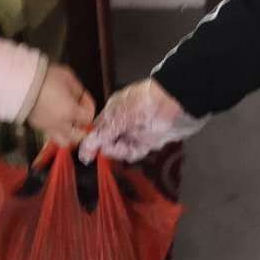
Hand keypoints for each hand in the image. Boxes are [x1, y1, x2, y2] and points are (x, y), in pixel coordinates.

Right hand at [26, 65, 95, 147]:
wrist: (20, 84)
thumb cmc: (45, 78)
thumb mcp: (67, 76)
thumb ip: (77, 89)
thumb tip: (80, 97)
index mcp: (71, 111)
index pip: (88, 118)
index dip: (89, 109)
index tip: (84, 100)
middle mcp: (61, 124)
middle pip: (78, 137)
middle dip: (82, 129)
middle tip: (80, 119)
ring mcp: (48, 128)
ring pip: (63, 142)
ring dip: (69, 135)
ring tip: (68, 124)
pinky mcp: (36, 127)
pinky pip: (50, 134)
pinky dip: (56, 130)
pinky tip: (53, 118)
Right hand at [78, 78, 205, 163]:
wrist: (176, 103)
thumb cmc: (144, 104)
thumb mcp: (120, 118)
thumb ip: (102, 135)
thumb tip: (84, 151)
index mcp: (112, 111)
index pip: (96, 131)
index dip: (92, 143)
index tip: (88, 157)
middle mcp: (121, 122)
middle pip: (108, 142)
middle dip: (110, 148)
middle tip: (117, 145)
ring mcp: (134, 132)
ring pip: (120, 150)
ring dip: (122, 151)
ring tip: (129, 145)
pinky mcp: (147, 142)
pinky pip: (134, 152)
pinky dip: (134, 152)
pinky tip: (139, 148)